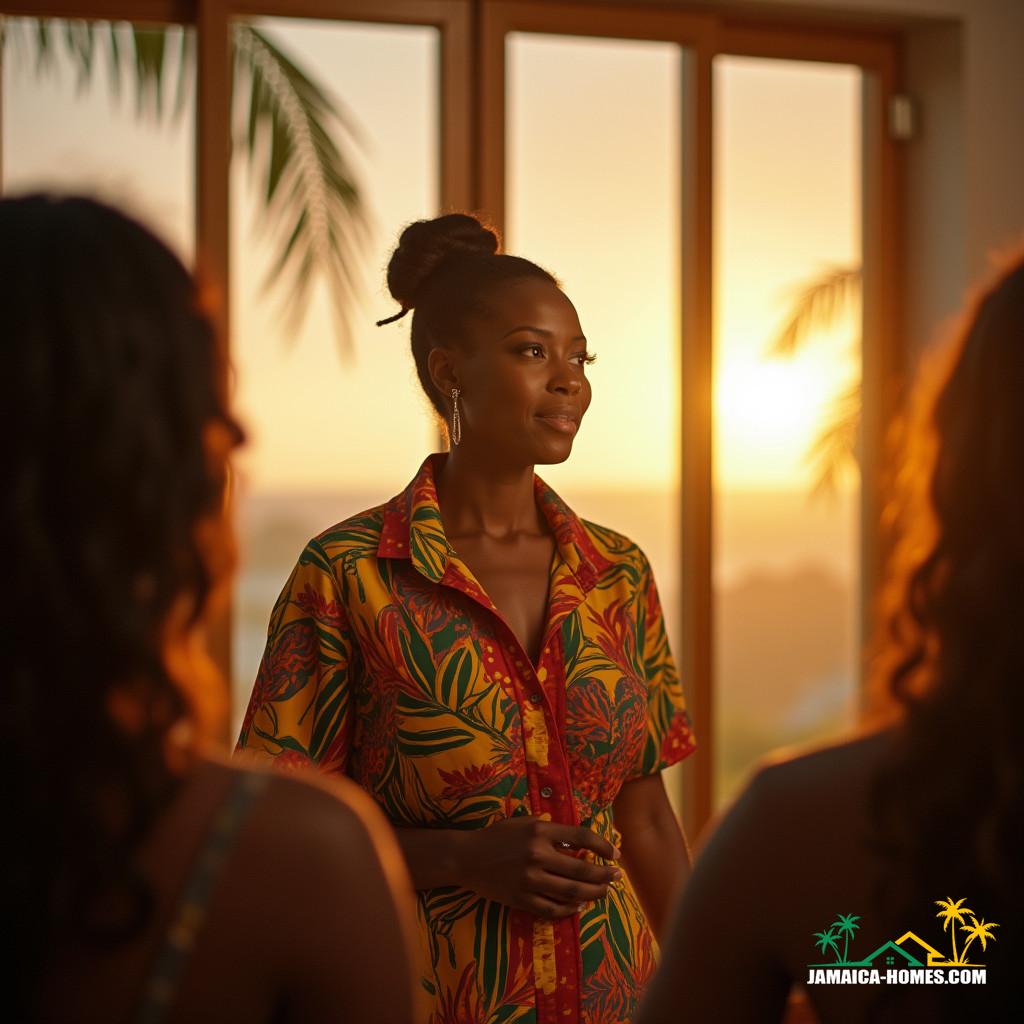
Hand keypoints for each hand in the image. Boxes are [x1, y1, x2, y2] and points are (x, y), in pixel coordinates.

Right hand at [461, 816, 622, 917]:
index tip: (615, 854)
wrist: (467, 858)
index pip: (581, 837)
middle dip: (604, 875)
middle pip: (582, 869)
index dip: (602, 846)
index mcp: (540, 831)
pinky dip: (569, 909)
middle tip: (616, 877)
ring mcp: (530, 880)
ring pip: (572, 892)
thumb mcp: (524, 823)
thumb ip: (550, 830)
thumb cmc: (498, 836)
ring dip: (593, 893)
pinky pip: (552, 908)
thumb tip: (579, 842)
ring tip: (604, 892)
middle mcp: (537, 855)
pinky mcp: (521, 899)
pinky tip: (579, 906)